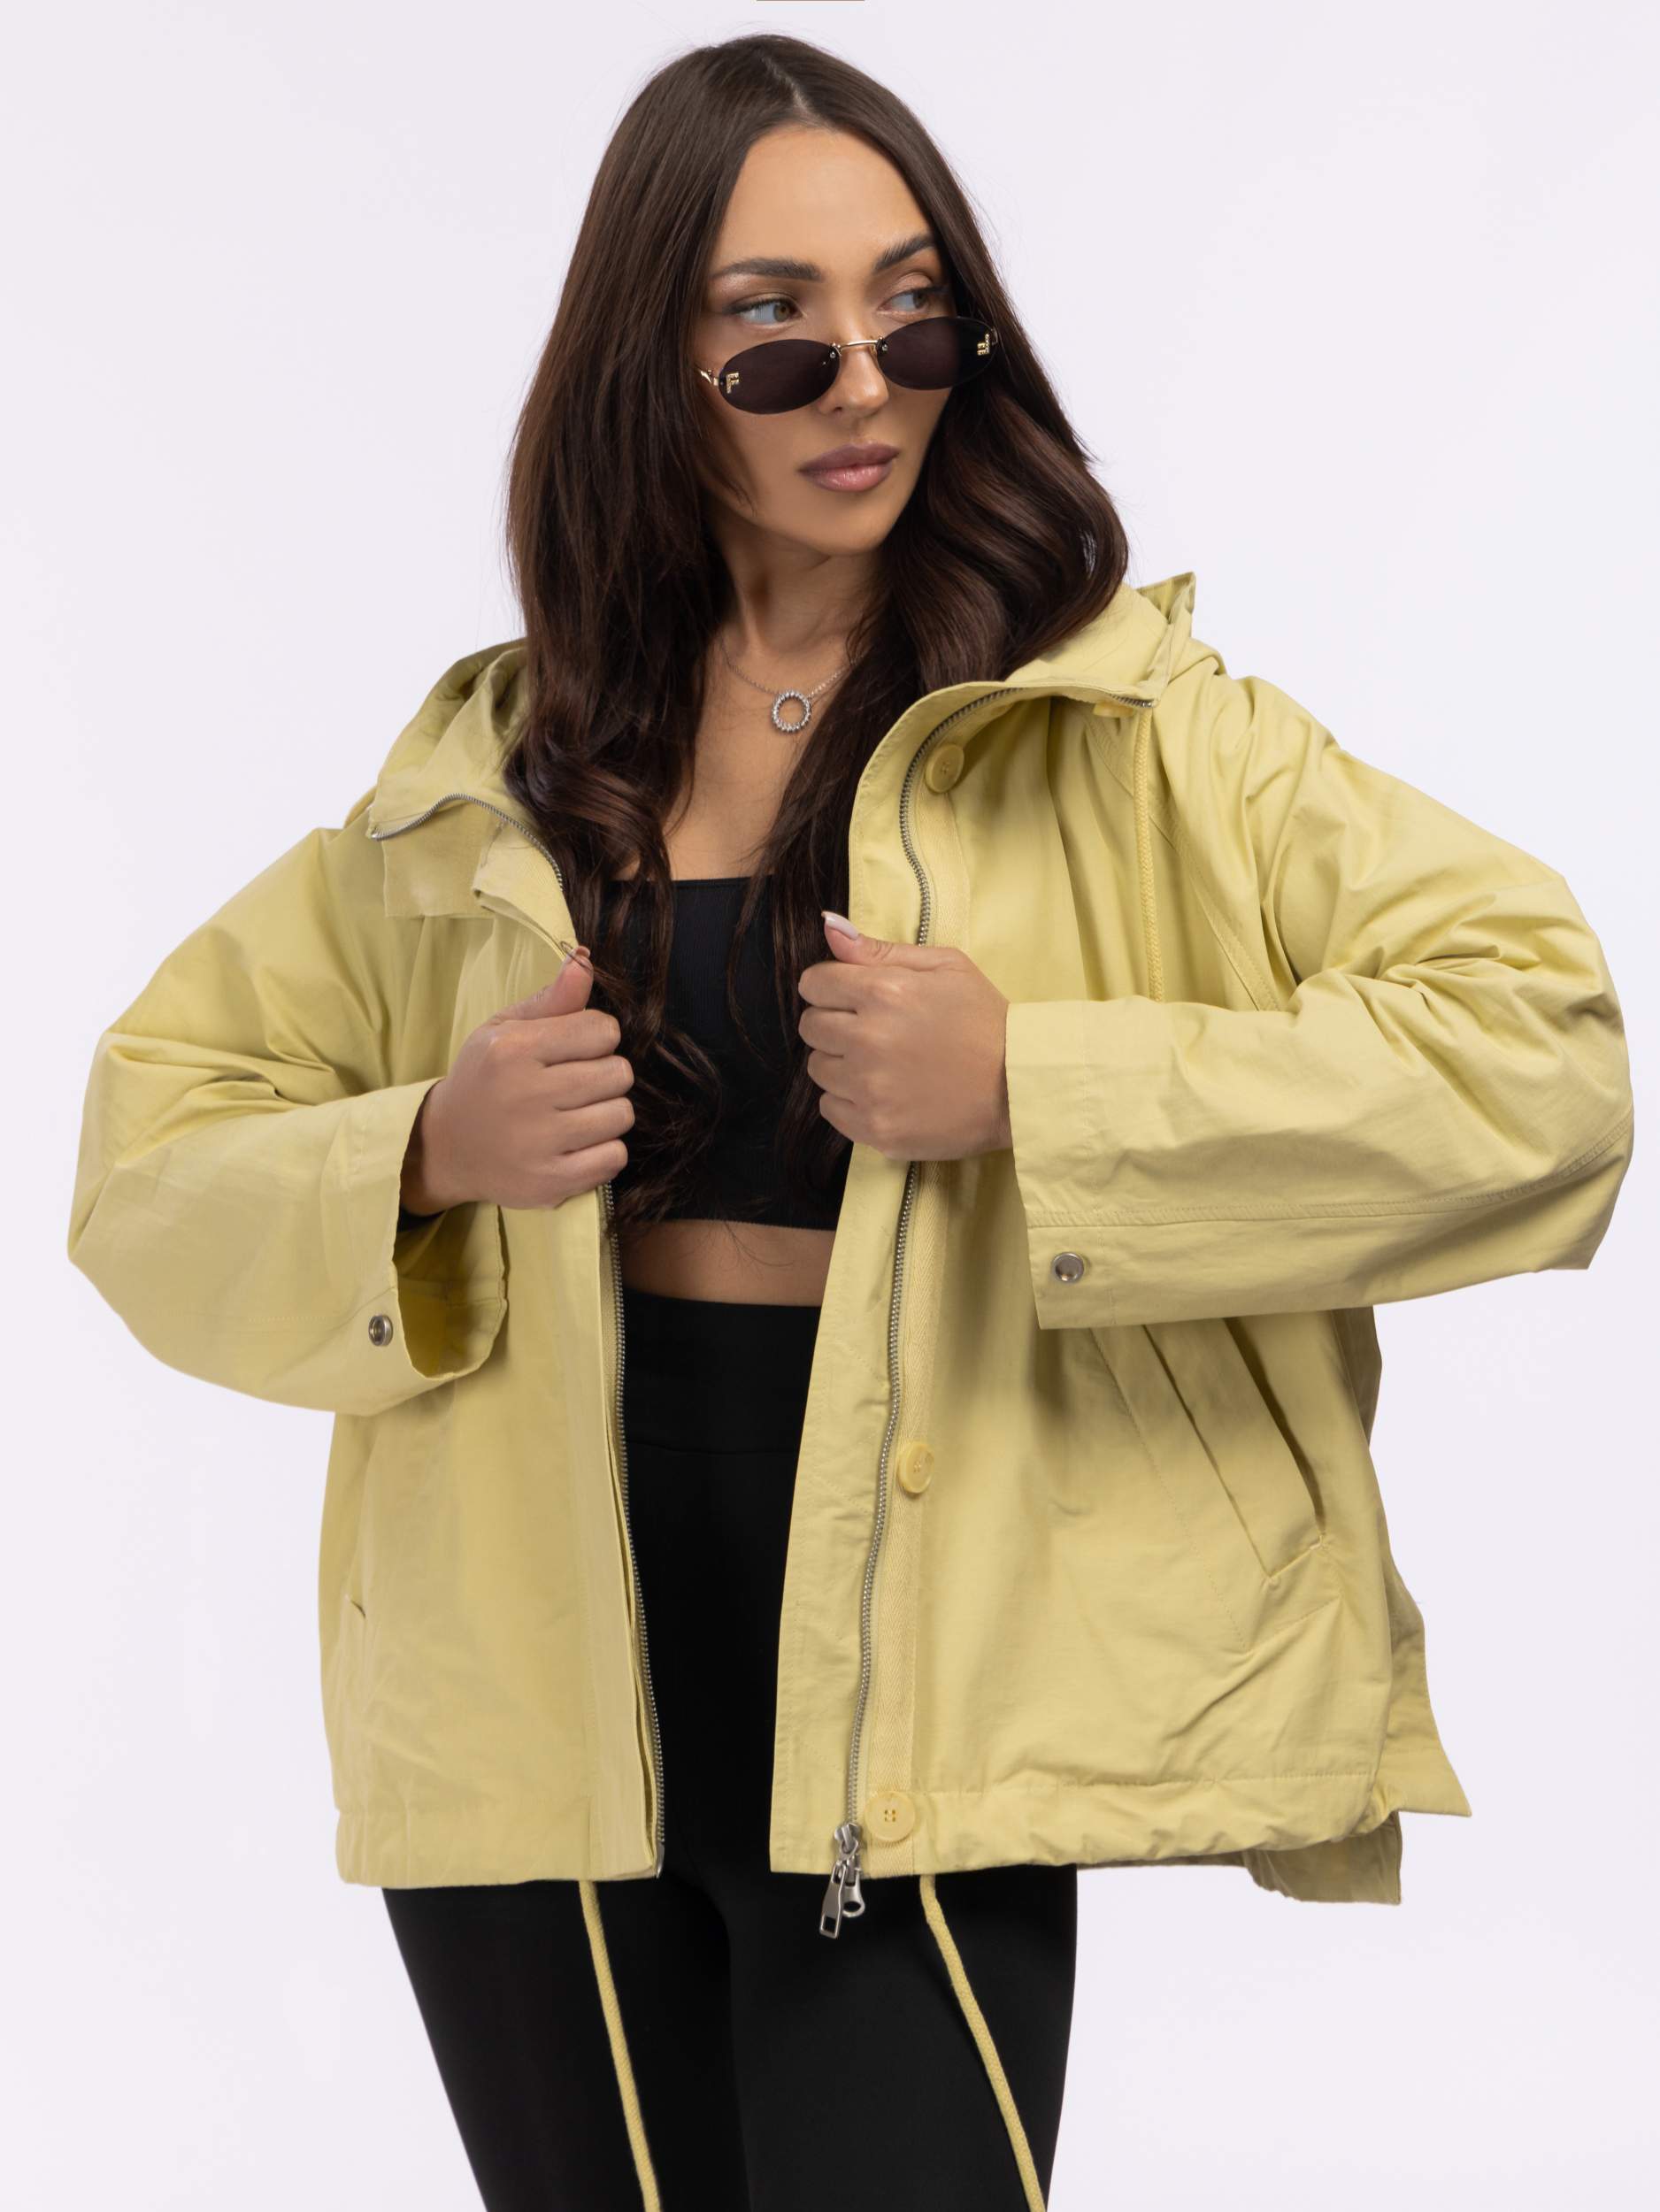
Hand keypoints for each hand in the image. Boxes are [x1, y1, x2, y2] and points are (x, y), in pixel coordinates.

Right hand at [400, 952, 633, 1211]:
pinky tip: (577, 1144)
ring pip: (622, 1115)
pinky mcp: (549, 1182)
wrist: (446, 1146)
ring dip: (607, 1113)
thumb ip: (552, 998)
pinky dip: (604, 1150)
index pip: (602, 1030)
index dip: (596, 1038)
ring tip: (575, 1114)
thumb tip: (585, 959)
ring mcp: (537, 1143)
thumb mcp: (505, 1030)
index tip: (574, 1050)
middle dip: (605, 1075)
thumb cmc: (484, 1079)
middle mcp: (524, 1095)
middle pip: (619, 1073)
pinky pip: (614, 1157)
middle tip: (574, 1085)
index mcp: (513, 1049)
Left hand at [798, 914, 1011, 1160]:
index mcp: (884, 992)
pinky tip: (883, 1092)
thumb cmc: (985, 1021)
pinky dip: (849, 1100)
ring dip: (841, 1063)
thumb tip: (829, 928)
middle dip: (834, 1024)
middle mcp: (869, 1040)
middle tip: (873, 1032)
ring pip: (817, 1068)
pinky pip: (829, 1108)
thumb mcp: (946, 966)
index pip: (814, 983)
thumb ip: (880, 949)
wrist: (1020, 1087)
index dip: (831, 987)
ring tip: (882, 1064)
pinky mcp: (875, 1128)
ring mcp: (870, 1089)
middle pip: (810, 1027)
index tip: (853, 998)